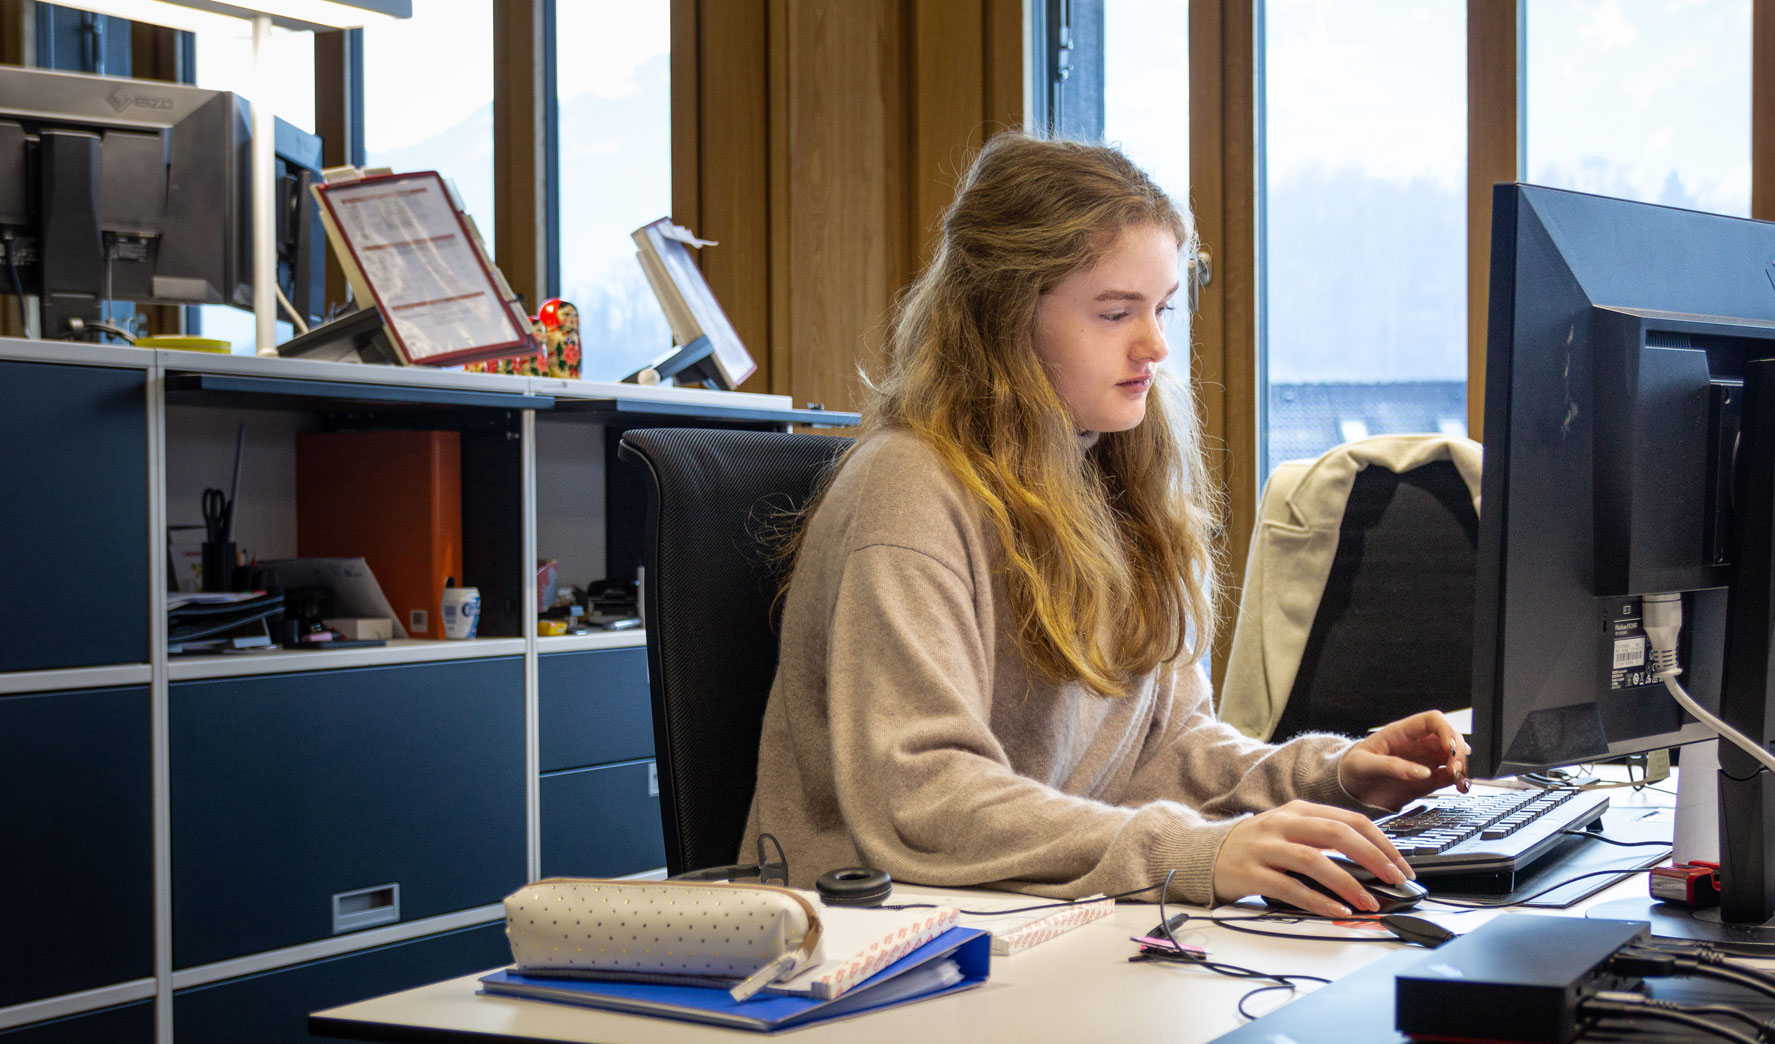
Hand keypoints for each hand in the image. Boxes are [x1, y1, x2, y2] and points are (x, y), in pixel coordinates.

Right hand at [1212, 800, 1413, 916]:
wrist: (1204, 853)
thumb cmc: (1257, 846)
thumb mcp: (1290, 831)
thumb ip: (1323, 838)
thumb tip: (1373, 862)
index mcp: (1298, 810)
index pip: (1350, 820)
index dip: (1381, 842)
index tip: (1402, 865)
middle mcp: (1282, 824)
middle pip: (1336, 834)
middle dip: (1373, 857)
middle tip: (1395, 879)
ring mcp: (1265, 848)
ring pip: (1314, 860)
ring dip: (1347, 882)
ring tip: (1369, 901)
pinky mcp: (1250, 873)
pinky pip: (1289, 888)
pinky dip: (1317, 900)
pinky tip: (1336, 910)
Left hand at [1339, 710, 1469, 810]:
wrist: (1349, 789)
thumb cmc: (1352, 769)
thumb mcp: (1363, 764)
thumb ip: (1391, 766)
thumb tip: (1422, 772)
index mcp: (1401, 733)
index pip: (1432, 720)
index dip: (1446, 730)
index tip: (1451, 747)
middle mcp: (1417, 745)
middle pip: (1449, 738)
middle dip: (1458, 751)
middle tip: (1455, 768)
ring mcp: (1424, 761)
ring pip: (1453, 757)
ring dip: (1462, 766)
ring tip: (1460, 779)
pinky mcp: (1427, 780)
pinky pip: (1449, 776)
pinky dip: (1459, 780)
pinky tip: (1461, 786)